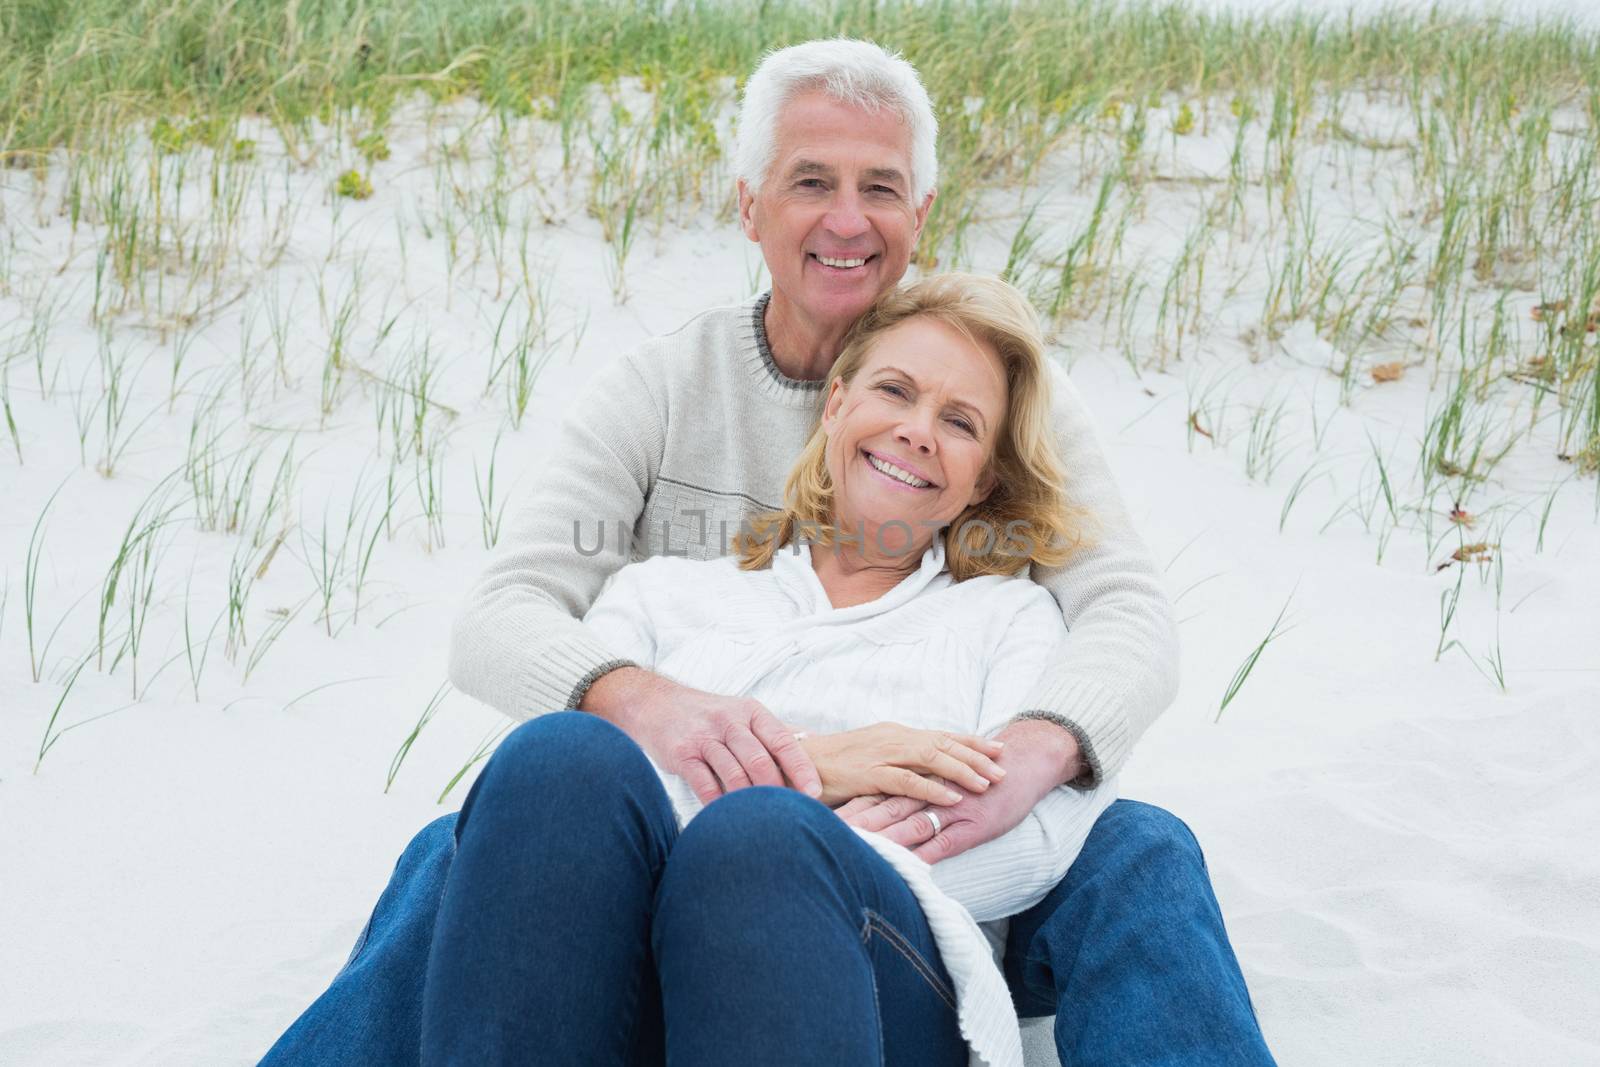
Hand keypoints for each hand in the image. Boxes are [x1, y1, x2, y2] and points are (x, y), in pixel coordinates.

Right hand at [581, 667, 820, 804]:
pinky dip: (718, 803)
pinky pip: (704, 783)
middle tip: (790, 814)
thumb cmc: (707, 715)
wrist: (655, 703)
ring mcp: (703, 737)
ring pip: (733, 773)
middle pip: (759, 759)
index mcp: (751, 712)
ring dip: (750, 799)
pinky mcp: (681, 754)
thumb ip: (772, 731)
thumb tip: (813, 743)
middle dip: (777, 789)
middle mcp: (728, 721)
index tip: (814, 792)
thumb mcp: (741, 712)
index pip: (782, 740)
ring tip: (763, 820)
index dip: (800, 767)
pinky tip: (728, 818)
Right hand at [799, 722, 1006, 807]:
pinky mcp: (869, 773)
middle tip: (1004, 767)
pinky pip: (907, 780)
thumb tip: (924, 769)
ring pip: (932, 757)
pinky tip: (953, 797)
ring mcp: (882, 753)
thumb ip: (897, 760)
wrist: (796, 761)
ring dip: (963, 770)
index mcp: (895, 733)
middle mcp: (893, 738)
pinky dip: (933, 788)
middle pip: (944, 743)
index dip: (971, 741)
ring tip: (988, 782)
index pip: (941, 735)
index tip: (997, 748)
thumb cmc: (834, 764)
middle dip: (976, 755)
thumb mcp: (872, 756)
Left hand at [838, 718, 1079, 861]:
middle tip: (823, 834)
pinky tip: (904, 868)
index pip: (875, 794)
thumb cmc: (982, 776)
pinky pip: (941, 842)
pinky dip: (921, 854)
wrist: (1026, 763)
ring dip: (881, 838)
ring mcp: (948, 809)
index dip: (847, 806)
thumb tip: (882, 812)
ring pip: (907, 823)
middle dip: (853, 823)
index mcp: (917, 781)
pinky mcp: (970, 826)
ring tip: (854, 851)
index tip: (818, 816)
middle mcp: (928, 792)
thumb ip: (913, 791)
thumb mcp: (942, 781)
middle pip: (883, 808)